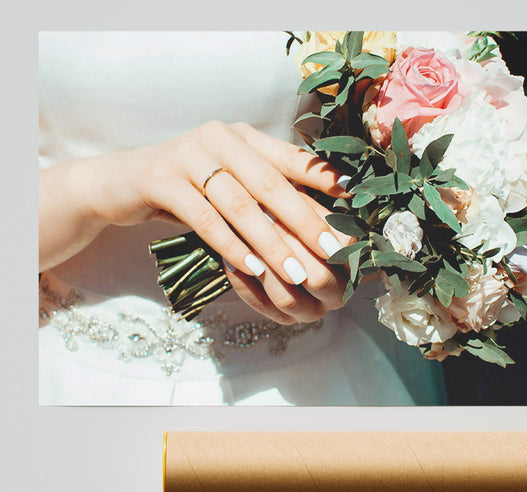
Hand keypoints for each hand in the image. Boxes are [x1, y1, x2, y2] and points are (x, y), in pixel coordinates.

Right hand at [40, 121, 352, 321]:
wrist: (123, 181)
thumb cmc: (188, 185)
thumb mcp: (228, 180)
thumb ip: (262, 188)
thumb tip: (312, 217)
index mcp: (243, 136)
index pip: (291, 157)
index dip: (324, 179)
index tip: (355, 204)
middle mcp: (220, 138)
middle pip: (271, 184)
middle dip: (306, 222)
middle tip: (332, 253)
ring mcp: (188, 155)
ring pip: (240, 205)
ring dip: (271, 243)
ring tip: (296, 272)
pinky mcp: (161, 179)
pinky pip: (204, 218)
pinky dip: (231, 246)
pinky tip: (252, 268)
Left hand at [225, 193, 353, 323]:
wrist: (274, 235)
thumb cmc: (293, 211)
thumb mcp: (309, 199)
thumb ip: (325, 193)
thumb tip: (344, 186)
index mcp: (354, 266)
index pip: (339, 254)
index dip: (315, 231)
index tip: (289, 203)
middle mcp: (337, 293)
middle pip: (317, 279)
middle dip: (287, 248)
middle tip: (263, 221)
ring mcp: (311, 310)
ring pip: (288, 299)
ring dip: (264, 270)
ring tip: (243, 241)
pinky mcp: (284, 318)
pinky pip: (263, 307)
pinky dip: (244, 285)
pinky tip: (229, 261)